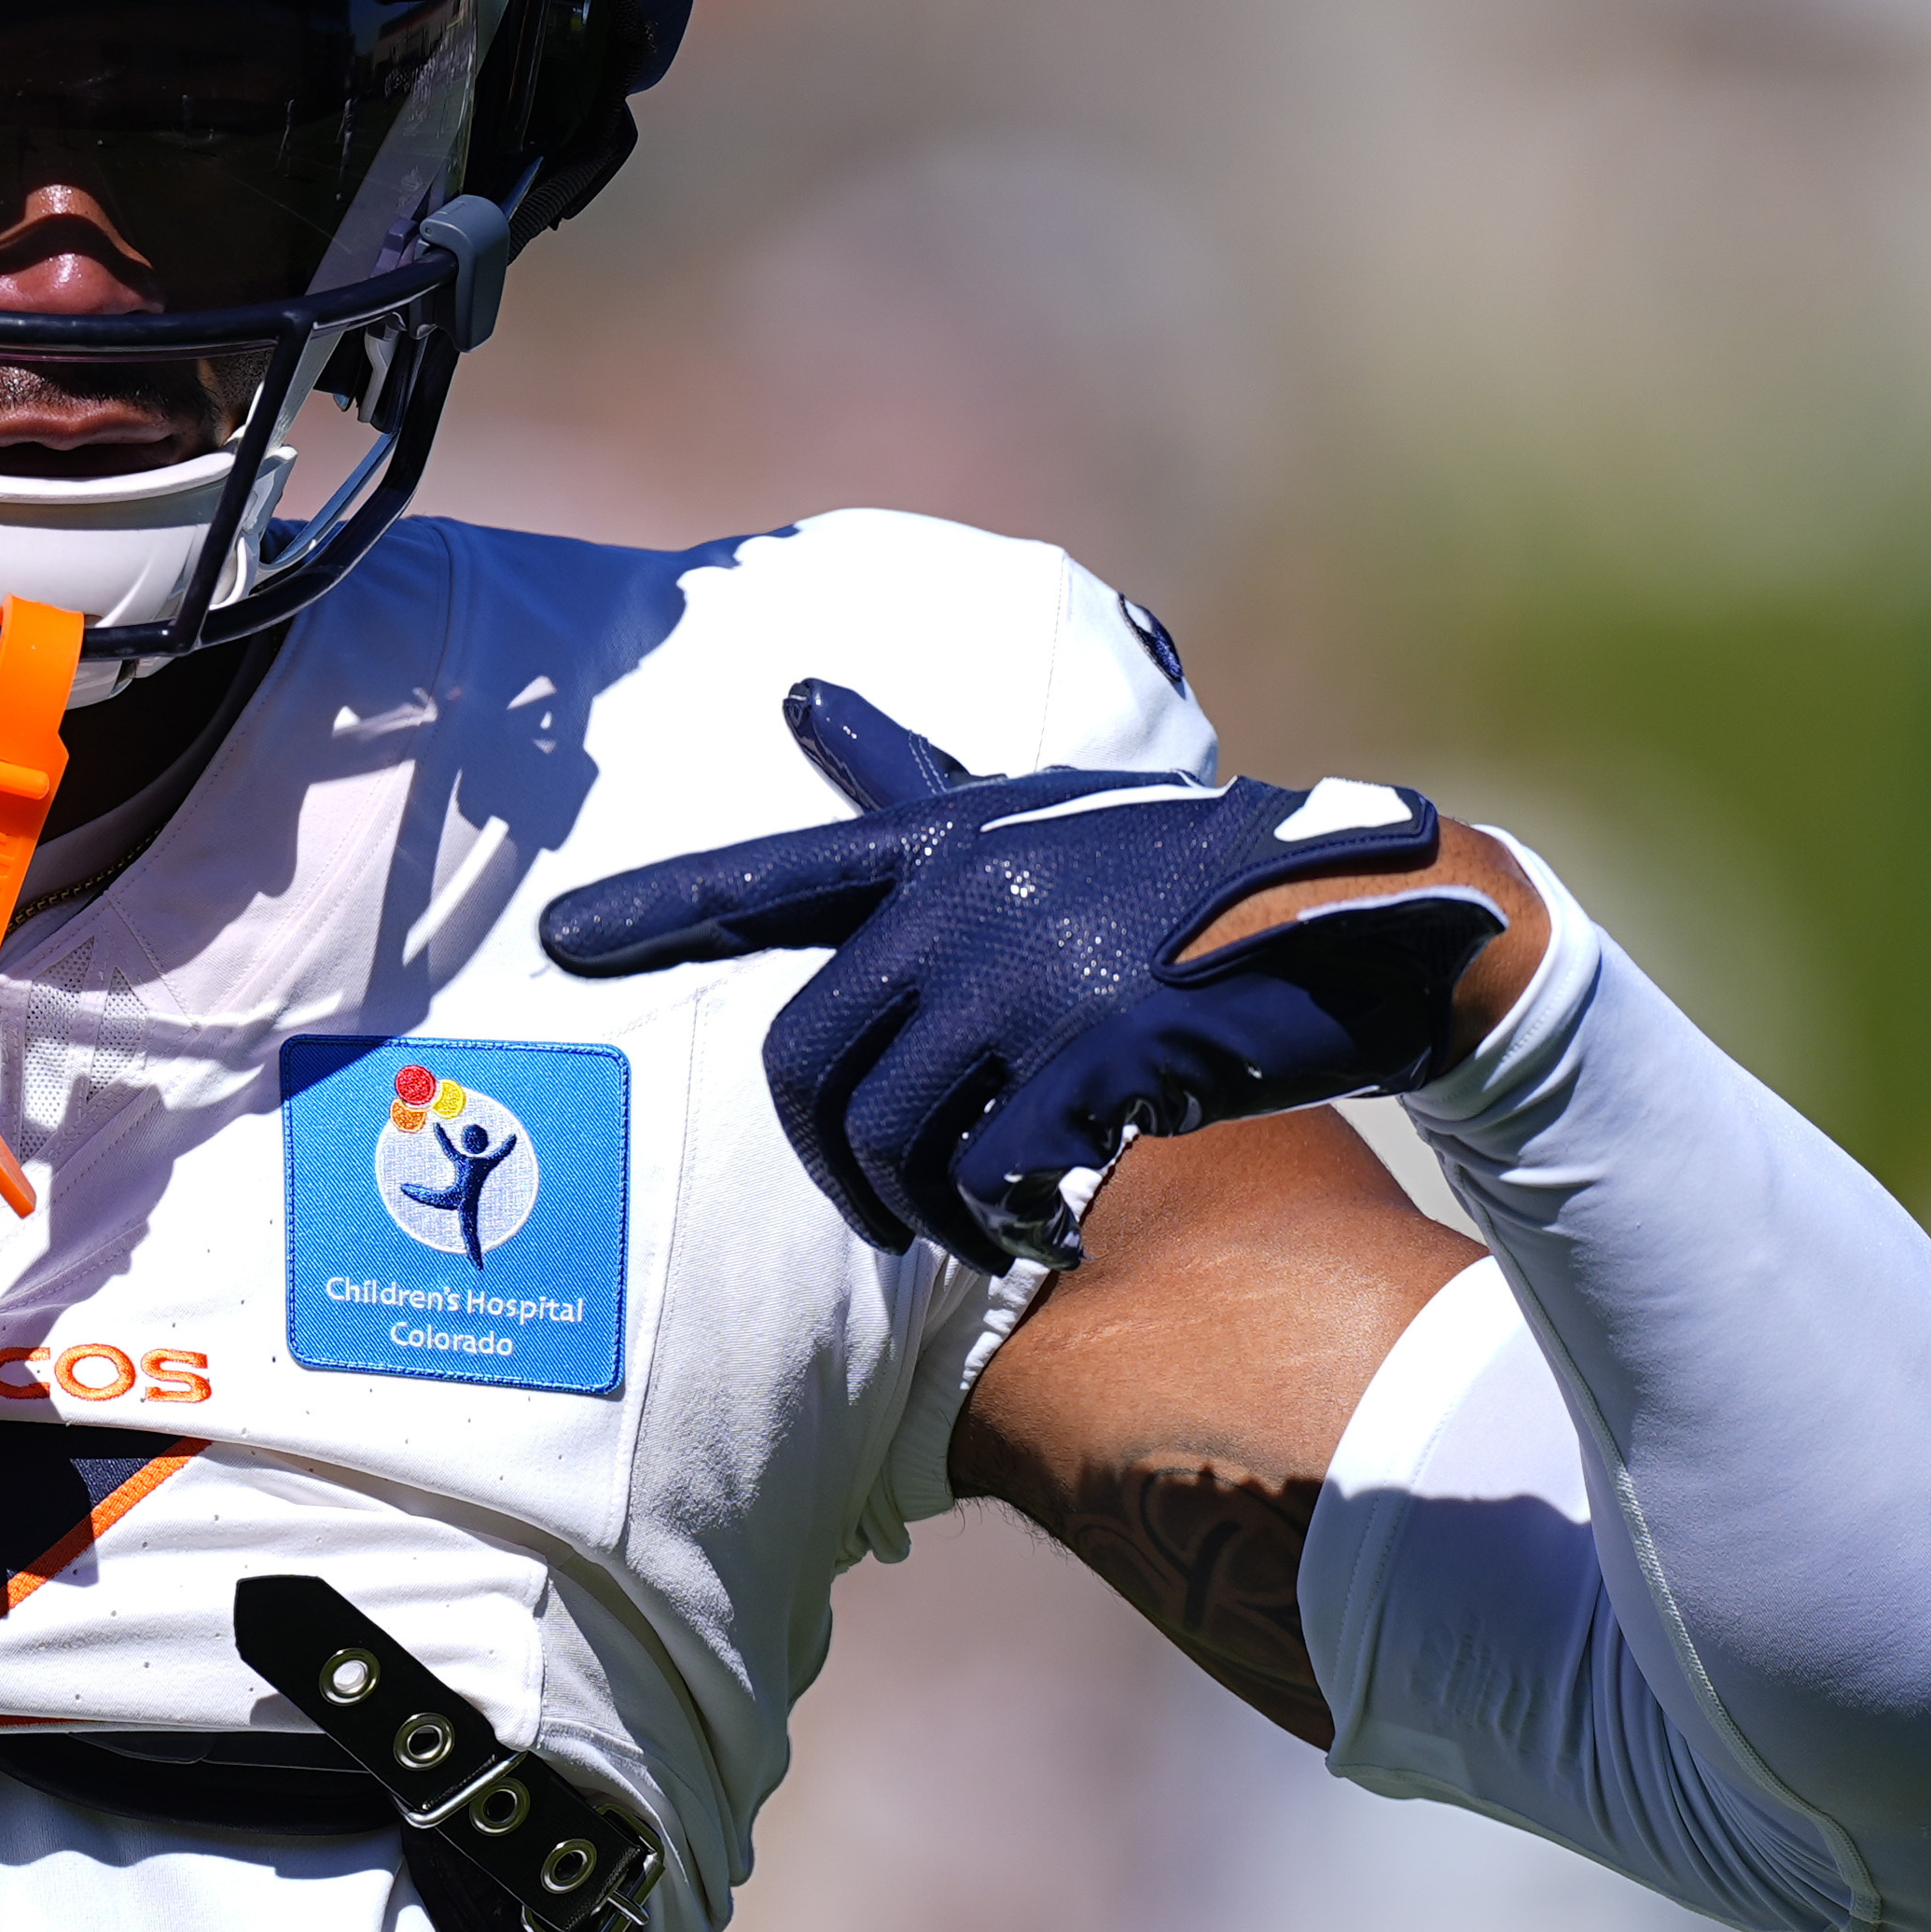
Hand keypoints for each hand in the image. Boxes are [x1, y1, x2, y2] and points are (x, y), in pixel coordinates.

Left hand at [539, 680, 1524, 1272]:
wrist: (1374, 919)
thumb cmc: (1199, 873)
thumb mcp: (1051, 809)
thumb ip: (918, 785)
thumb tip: (805, 696)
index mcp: (952, 844)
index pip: (770, 878)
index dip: (655, 912)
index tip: (556, 943)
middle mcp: (969, 897)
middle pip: (808, 1064)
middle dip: (837, 1162)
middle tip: (897, 1211)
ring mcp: (1030, 971)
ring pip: (892, 1139)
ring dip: (929, 1214)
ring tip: (988, 1228)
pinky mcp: (1098, 1049)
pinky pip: (990, 1176)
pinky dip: (1005, 1229)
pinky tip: (1051, 1235)